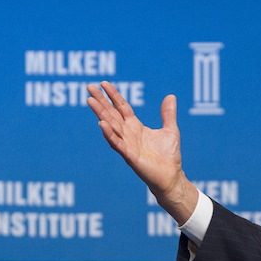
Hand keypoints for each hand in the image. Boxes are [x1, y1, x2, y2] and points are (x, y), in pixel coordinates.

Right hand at [85, 81, 197, 223]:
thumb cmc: (169, 156)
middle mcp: (128, 134)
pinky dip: (109, 134)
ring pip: (110, 126)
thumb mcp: (170, 130)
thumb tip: (170, 96)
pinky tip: (101, 124)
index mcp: (135, 127)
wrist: (172, 177)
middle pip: (111, 114)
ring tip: (90, 101)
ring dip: (100, 113)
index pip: (121, 107)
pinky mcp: (130, 156)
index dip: (113, 95)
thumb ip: (168, 114)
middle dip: (100, 101)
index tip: (103, 83)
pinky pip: (117, 143)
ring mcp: (127, 144)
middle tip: (88, 87)